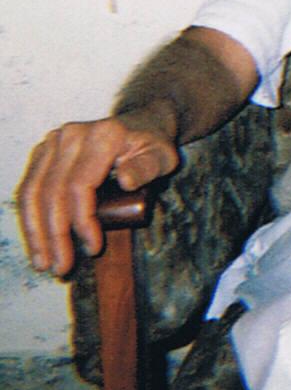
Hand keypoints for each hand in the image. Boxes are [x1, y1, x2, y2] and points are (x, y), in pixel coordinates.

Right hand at [14, 111, 179, 275]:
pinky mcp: (42, 153)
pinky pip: (27, 189)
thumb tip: (126, 181)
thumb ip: (148, 168)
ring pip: (32, 192)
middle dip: (55, 235)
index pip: (81, 184)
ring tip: (44, 263)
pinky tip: (36, 243)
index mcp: (102, 135)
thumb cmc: (152, 144)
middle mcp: (71, 135)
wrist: (139, 123)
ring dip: (35, 233)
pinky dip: (29, 219)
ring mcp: (53, 142)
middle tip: (62, 266)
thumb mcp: (163, 156)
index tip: (93, 247)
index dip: (82, 220)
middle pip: (52, 191)